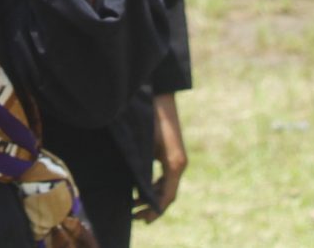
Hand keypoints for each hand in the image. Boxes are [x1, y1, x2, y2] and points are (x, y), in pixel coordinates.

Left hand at [136, 93, 187, 220]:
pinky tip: (142, 188)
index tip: (144, 218)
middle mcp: (178, 163)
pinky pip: (165, 176)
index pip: (168, 196)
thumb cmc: (151, 116)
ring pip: (166, 186)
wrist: (159, 95)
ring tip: (135, 205)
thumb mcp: (145, 143)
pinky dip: (155, 185)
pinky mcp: (170, 153)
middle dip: (152, 206)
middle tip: (136, 215)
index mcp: (174, 163)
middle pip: (168, 194)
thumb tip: (137, 188)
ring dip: (153, 196)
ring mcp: (176, 158)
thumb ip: (143, 166)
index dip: (156, 209)